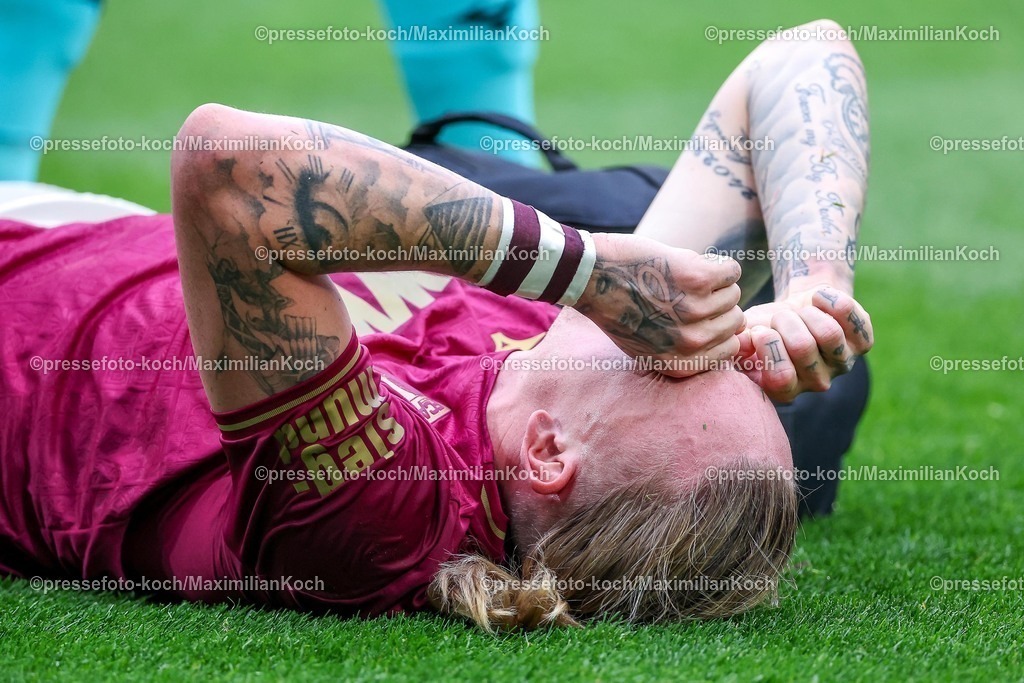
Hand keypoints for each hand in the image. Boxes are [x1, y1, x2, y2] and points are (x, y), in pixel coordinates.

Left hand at [574, 233, 744, 376]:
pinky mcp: (697, 279)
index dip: (718, 327)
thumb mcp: (647, 347)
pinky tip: (691, 263)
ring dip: (714, 282)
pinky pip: (731, 271)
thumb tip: (734, 336)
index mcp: (681, 364)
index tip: (700, 314)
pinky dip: (716, 263)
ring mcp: (695, 311)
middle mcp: (690, 343)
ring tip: (682, 279)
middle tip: (686, 293)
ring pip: (733, 293)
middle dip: (716, 304)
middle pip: (735, 319)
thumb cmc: (617, 308)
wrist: (590, 277)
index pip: (731, 348)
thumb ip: (685, 349)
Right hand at [736, 284, 873, 401]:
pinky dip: (828, 298)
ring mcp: (842, 364)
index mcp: (784, 389)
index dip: (767, 344)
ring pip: (828, 332)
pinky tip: (818, 300)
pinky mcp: (863, 343)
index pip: (780, 376)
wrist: (798, 310)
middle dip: (784, 321)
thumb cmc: (766, 326)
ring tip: (800, 311)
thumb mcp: (747, 334)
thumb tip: (740, 343)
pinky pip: (848, 314)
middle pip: (802, 347)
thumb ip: (739, 342)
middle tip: (780, 317)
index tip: (759, 329)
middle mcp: (816, 383)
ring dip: (806, 312)